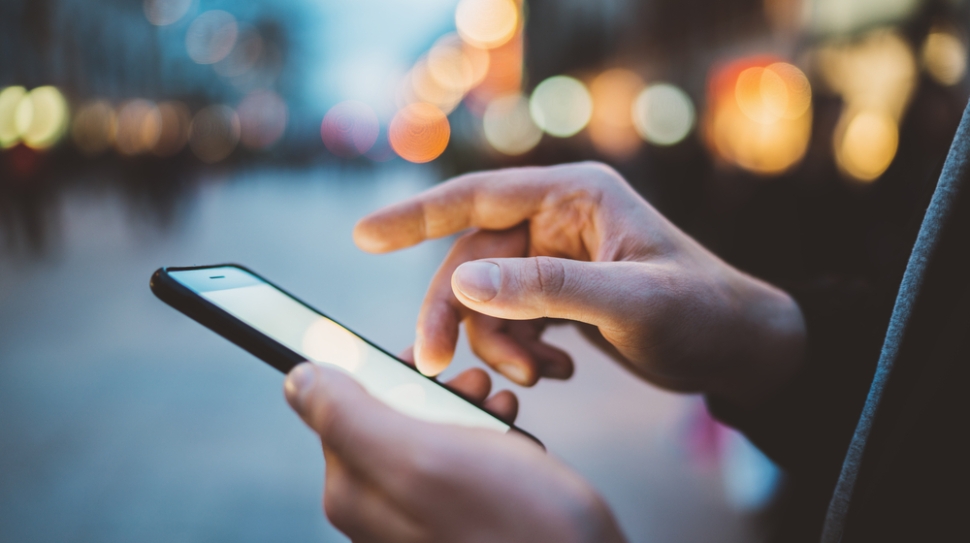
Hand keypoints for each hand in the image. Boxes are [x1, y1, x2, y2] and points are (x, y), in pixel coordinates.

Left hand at [285, 362, 626, 542]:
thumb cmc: (512, 523)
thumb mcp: (423, 456)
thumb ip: (349, 416)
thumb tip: (297, 378)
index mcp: (355, 490)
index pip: (341, 402)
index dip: (382, 368)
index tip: (424, 357)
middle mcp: (381, 504)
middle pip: (388, 414)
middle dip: (432, 388)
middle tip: (472, 384)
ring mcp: (421, 512)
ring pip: (430, 429)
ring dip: (464, 406)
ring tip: (497, 404)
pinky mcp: (459, 514)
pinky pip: (461, 456)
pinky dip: (487, 433)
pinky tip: (510, 433)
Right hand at [354, 162, 805, 406]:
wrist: (739, 349)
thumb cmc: (700, 312)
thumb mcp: (627, 302)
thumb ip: (546, 290)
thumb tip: (464, 280)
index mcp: (576, 195)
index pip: (478, 197)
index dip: (416, 217)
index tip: (364, 238)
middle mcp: (559, 220)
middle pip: (472, 260)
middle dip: (454, 314)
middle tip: (431, 364)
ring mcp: (557, 258)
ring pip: (487, 298)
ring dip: (498, 343)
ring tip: (541, 375)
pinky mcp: (561, 294)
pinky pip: (512, 320)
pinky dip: (522, 352)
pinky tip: (561, 371)